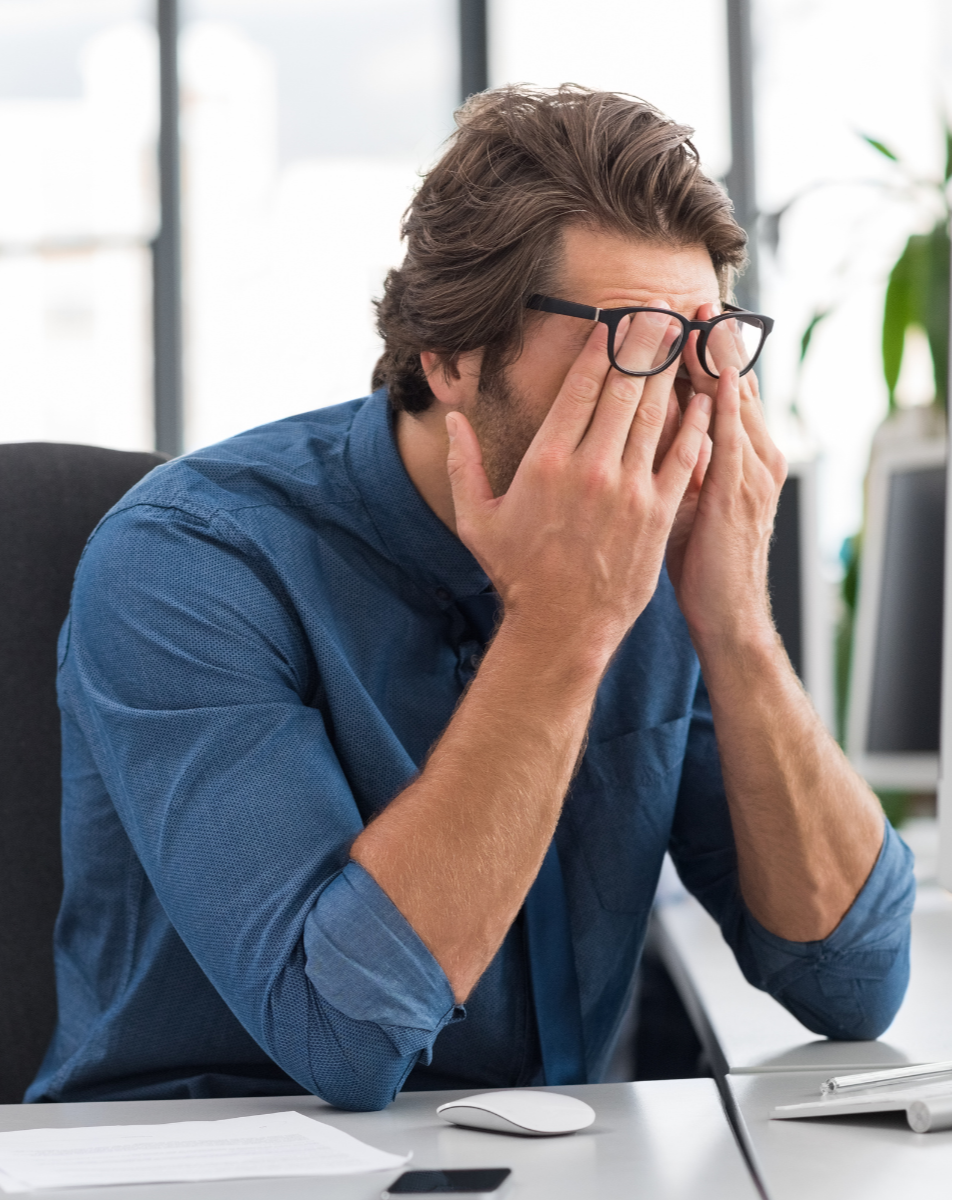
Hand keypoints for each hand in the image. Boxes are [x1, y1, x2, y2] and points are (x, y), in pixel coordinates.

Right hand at [446, 308, 712, 665]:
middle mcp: (591, 467)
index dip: (602, 346)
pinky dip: (696, 424)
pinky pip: (683, 457)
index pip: (581, 386)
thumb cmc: (517, 573)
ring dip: (672, 371)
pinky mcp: (658, 513)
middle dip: (644, 343)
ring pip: (656, 414)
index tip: (615, 319)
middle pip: (625, 388)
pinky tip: (705, 398)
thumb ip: (462, 464)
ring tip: (684, 336)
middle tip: (659, 308)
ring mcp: (629, 490)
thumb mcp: (477, 518)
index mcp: (547, 461)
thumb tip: (453, 419)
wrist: (562, 626)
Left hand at [666, 303, 786, 649]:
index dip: (707, 352)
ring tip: (701, 314)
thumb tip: (655, 429)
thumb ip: (682, 462)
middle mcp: (755, 456)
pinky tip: (708, 370)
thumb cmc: (705, 563)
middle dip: (713, 340)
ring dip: (717, 356)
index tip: (684, 316)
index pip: (724, 391)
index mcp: (744, 457)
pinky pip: (727, 435)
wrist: (727, 616)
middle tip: (693, 297)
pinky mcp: (738, 492)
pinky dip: (719, 399)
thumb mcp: (693, 503)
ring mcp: (751, 472)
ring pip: (734, 400)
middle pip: (733, 384)